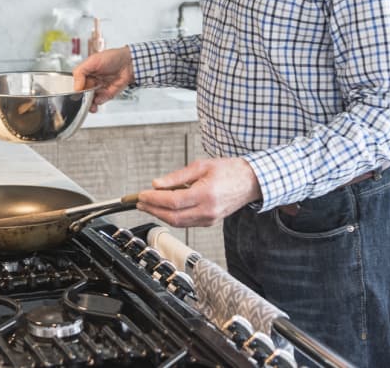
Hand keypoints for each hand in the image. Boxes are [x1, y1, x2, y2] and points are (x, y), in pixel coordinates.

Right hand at [72, 46, 133, 111]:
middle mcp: (92, 82)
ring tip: (90, 104)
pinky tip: (99, 99)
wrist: (129, 62)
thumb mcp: (93, 61)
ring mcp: (99, 88)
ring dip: (90, 104)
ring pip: (91, 100)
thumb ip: (81, 72)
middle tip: (83, 101)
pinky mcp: (108, 94)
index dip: (76, 91)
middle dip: (82, 100)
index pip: (77, 84)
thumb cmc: (112, 57)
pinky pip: (101, 100)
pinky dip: (100, 100)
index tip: (76, 95)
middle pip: (83, 95)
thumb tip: (76, 87)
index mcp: (86, 74)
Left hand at [137, 157, 261, 227]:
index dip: (154, 200)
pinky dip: (172, 217)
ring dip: (160, 215)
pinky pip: (186, 223)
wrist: (250, 182)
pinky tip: (165, 208)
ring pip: (178, 223)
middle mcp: (208, 210)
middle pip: (173, 216)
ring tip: (148, 205)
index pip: (172, 201)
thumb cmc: (229, 171)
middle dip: (153, 210)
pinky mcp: (210, 222)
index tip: (141, 195)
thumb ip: (177, 176)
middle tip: (139, 202)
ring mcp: (209, 219)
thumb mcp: (201, 166)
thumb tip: (157, 184)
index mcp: (206, 194)